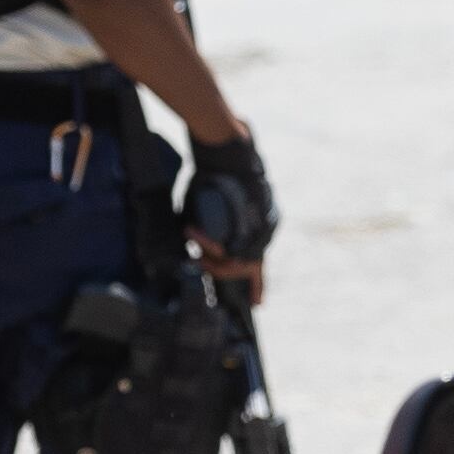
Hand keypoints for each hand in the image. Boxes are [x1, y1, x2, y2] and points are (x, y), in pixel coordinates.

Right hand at [185, 130, 275, 298]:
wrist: (225, 151)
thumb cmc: (213, 177)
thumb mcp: (210, 208)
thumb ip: (208, 230)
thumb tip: (189, 244)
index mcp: (258, 230)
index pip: (259, 264)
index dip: (258, 286)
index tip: (258, 303)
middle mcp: (264, 232)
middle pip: (244, 270)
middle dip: (217, 270)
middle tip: (196, 257)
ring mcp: (261, 228)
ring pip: (236, 262)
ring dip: (209, 255)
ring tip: (191, 235)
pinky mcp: (251, 222)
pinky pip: (231, 247)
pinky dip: (209, 243)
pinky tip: (193, 233)